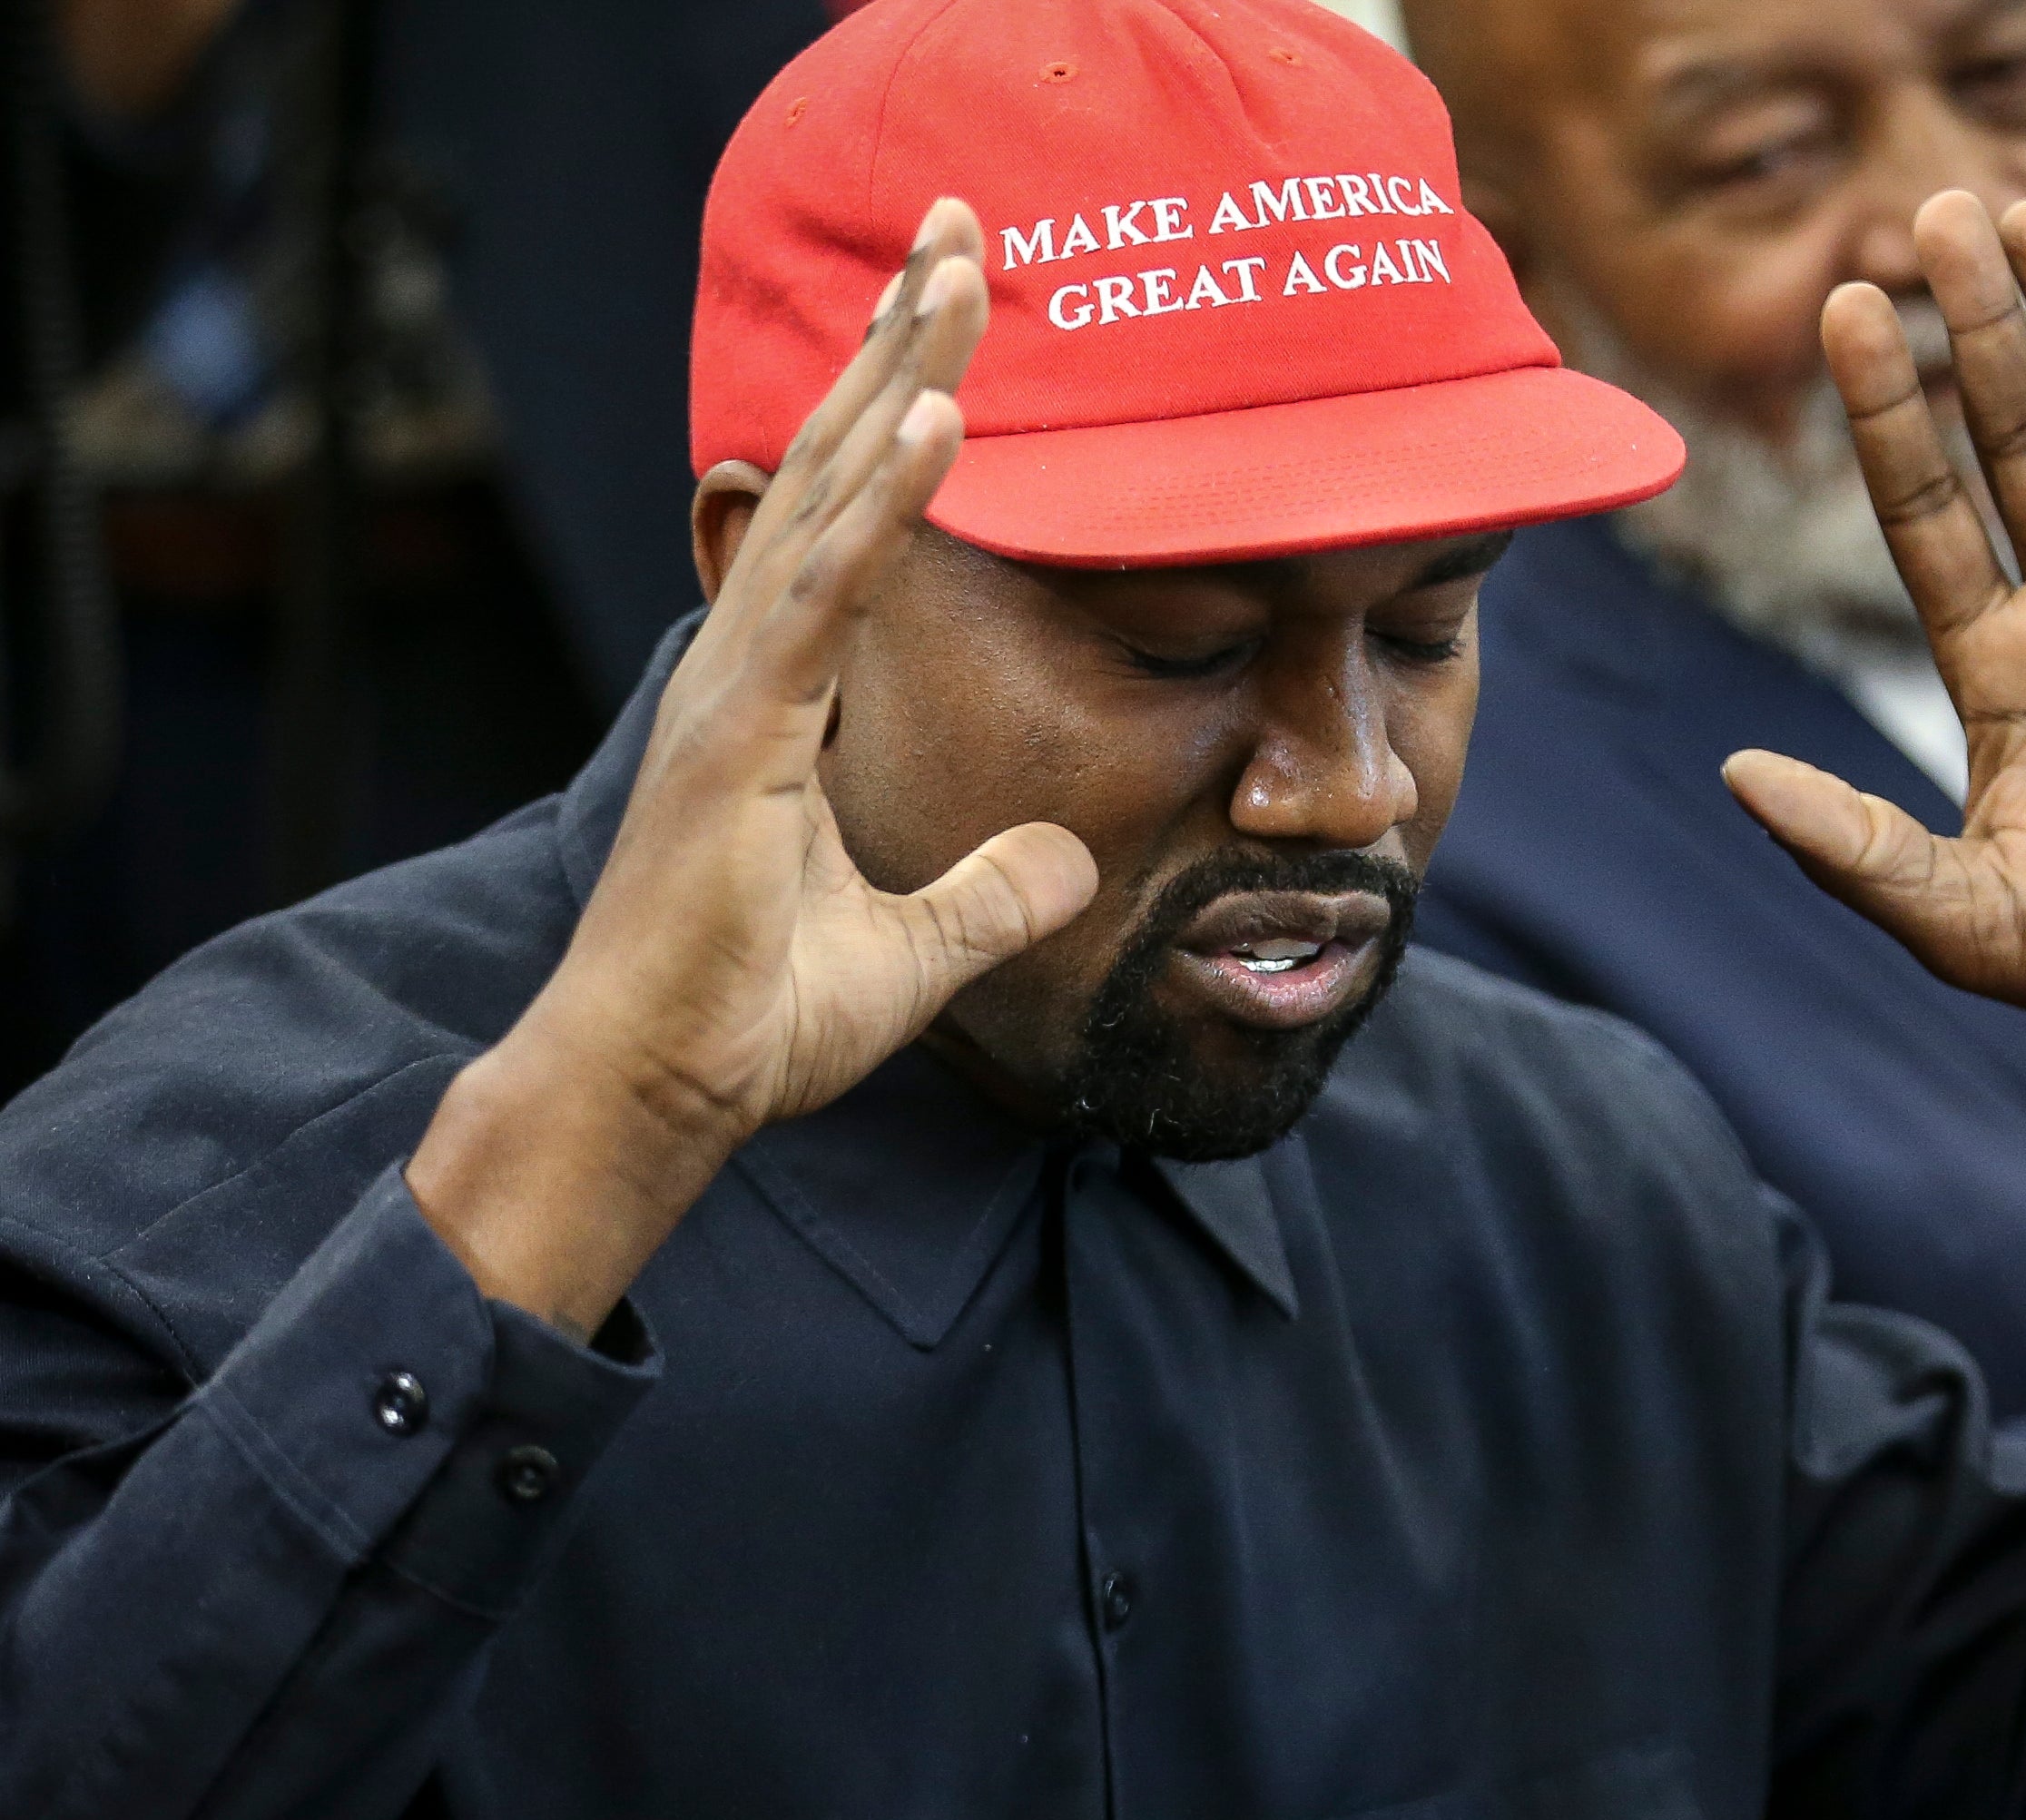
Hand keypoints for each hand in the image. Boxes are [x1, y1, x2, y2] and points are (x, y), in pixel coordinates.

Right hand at [407, 201, 1096, 1336]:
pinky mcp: (737, 737)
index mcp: (778, 694)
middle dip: (900, 344)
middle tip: (963, 226)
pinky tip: (934, 419)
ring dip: (897, 377)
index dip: (901, 412)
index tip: (957, 314)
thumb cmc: (748, 1019)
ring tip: (962, 267)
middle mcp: (749, 666)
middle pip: (833, 470)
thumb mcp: (913, 952)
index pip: (851, 523)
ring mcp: (736, 692)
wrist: (659, 1092)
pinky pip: (822, 598)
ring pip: (824, 498)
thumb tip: (1072, 867)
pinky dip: (876, 505)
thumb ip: (989, 895)